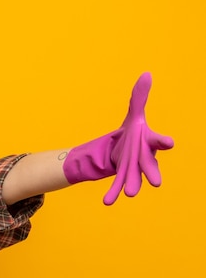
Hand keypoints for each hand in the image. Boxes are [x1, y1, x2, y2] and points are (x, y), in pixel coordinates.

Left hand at [105, 72, 174, 204]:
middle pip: (149, 164)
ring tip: (129, 194)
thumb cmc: (134, 131)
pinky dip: (113, 194)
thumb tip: (146, 74)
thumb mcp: (134, 114)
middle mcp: (144, 157)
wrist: (124, 147)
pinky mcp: (122, 175)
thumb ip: (139, 97)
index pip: (158, 140)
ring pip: (134, 178)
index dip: (163, 142)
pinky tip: (107, 203)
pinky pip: (117, 185)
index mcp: (149, 140)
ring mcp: (134, 168)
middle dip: (152, 173)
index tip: (169, 143)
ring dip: (132, 186)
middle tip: (156, 183)